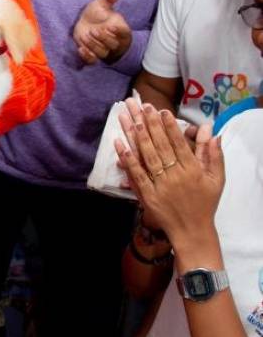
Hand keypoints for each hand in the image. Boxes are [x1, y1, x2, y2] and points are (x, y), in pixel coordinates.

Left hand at [73, 0, 131, 65]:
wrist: (87, 22)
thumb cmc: (98, 13)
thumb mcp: (103, 4)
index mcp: (120, 29)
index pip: (124, 32)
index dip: (119, 31)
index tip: (111, 26)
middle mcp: (113, 41)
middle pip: (113, 45)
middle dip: (103, 38)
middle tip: (94, 30)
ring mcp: (103, 49)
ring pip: (102, 53)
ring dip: (93, 46)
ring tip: (85, 36)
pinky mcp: (92, 54)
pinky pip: (92, 61)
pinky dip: (87, 57)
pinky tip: (80, 49)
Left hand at [115, 101, 224, 248]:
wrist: (192, 231)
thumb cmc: (205, 203)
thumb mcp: (216, 179)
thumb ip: (214, 155)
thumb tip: (212, 132)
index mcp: (192, 170)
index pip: (178, 143)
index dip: (169, 126)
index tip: (161, 110)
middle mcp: (175, 176)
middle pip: (160, 145)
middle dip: (149, 123)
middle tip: (141, 105)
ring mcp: (160, 186)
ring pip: (146, 156)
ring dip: (135, 135)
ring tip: (128, 117)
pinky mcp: (147, 195)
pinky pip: (136, 175)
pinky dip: (127, 160)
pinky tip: (119, 144)